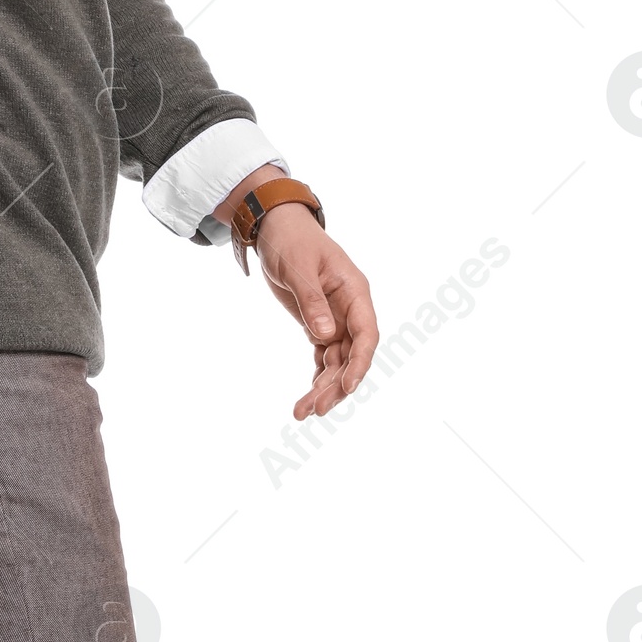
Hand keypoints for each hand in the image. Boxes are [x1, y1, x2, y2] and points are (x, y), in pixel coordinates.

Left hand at [212, 169, 378, 419]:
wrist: (275, 228)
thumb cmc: (291, 240)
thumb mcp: (298, 267)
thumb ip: (312, 301)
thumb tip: (326, 335)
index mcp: (354, 291)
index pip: (366, 333)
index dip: (360, 362)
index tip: (348, 386)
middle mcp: (350, 309)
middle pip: (351, 355)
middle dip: (336, 385)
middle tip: (314, 410)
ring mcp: (335, 319)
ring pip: (336, 362)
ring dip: (323, 388)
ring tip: (301, 413)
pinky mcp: (318, 325)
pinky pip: (323, 358)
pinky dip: (315, 378)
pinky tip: (305, 400)